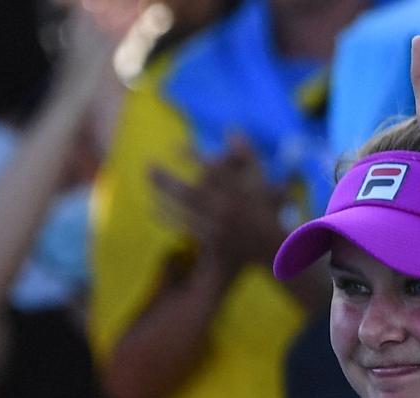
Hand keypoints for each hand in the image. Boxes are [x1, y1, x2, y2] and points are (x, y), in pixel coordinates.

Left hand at [148, 135, 286, 270]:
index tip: (175, 147)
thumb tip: (232, 128)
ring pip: (186, 211)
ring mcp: (217, 226)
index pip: (213, 171)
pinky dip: (169, 217)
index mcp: (239, 191)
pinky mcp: (211, 241)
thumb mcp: (260, 180)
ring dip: (165, 196)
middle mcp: (226, 209)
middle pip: (191, 193)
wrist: (271, 247)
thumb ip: (247, 154)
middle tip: (148, 167)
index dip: (193, 158)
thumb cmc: (264, 209)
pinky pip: (186, 227)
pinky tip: (153, 208)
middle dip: (168, 180)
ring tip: (149, 183)